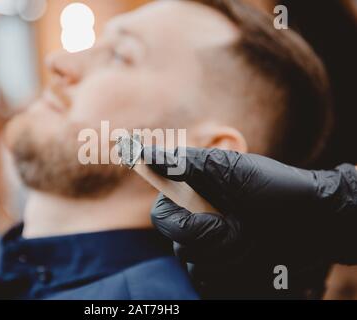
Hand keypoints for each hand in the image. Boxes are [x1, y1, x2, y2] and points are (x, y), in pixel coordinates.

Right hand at [145, 146, 356, 264]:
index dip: (175, 219)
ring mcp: (214, 251)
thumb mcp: (231, 168)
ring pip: (194, 267)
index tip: (207, 217)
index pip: (161, 213)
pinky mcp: (227, 274)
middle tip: (237, 224)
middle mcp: (200, 224)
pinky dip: (233, 274)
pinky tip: (253, 258)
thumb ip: (185, 163)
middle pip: (176, 243)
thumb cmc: (275, 188)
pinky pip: (212, 285)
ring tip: (252, 238)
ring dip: (227, 254)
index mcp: (195, 197)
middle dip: (207, 236)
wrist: (315, 221)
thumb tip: (145, 154)